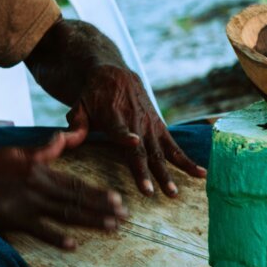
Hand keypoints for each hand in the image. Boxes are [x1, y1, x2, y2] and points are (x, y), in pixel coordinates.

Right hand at [0, 130, 125, 248]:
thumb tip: (63, 136)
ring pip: (65, 214)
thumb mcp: (15, 153)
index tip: (117, 198)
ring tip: (110, 228)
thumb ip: (43, 150)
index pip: (75, 182)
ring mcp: (27, 204)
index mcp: (39, 169)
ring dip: (90, 221)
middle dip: (102, 208)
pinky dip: (57, 238)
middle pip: (76, 199)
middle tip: (124, 216)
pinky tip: (73, 245)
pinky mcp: (16, 220)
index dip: (98, 191)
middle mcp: (37, 186)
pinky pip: (41, 230)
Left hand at [67, 64, 205, 196]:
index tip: (133, 143)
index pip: (119, 128)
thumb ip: (76, 124)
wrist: (114, 74)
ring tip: (175, 192)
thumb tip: (65, 139)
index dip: (126, 136)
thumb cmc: (92, 95)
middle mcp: (136, 122)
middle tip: (153, 192)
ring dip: (169, 173)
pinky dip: (187, 160)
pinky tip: (201, 173)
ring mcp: (150, 126)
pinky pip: (175, 146)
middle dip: (148, 171)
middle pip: (143, 149)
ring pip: (161, 152)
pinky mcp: (160, 127)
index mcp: (113, 116)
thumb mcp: (79, 104)